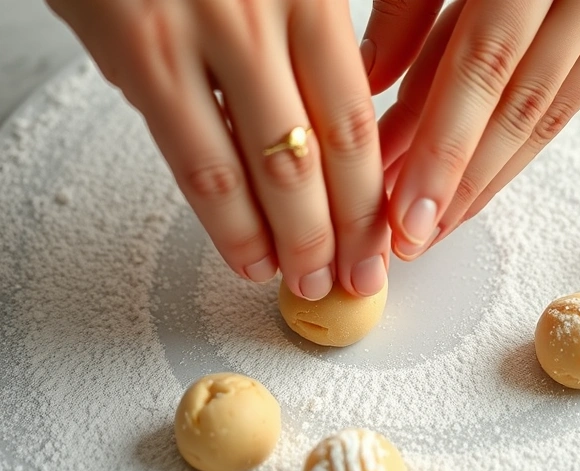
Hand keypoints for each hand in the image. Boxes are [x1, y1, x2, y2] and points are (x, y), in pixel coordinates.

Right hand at [46, 0, 398, 299]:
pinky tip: (248, 254)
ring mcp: (203, 29)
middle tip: (358, 277)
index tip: (386, 237)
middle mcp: (267, 11)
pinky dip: (226, 221)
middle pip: (324, 152)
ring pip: (264, 166)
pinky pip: (194, 157)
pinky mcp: (138, 48)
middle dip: (347, 230)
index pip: (358, 117)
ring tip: (308, 281)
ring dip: (292, 240)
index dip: (375, 191)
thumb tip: (336, 128)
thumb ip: (313, 37)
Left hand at [368, 0, 579, 259]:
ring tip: (440, 224)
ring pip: (554, 114)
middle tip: (410, 240)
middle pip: (523, 109)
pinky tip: (485, 176)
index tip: (398, 211)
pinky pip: (577, 95)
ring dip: (493, 177)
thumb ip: (413, 3)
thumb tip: (372, 87)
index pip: (486, 66)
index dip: (441, 145)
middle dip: (461, 183)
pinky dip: (526, 141)